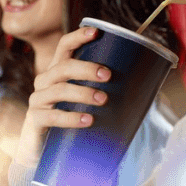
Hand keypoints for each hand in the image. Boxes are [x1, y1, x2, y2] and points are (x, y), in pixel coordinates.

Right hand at [13, 26, 110, 167]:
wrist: (45, 152)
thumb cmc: (72, 120)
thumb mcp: (86, 101)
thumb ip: (107, 90)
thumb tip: (150, 84)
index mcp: (58, 71)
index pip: (64, 46)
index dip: (78, 37)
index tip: (96, 32)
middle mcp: (45, 81)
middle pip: (63, 67)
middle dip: (86, 68)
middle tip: (108, 76)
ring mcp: (38, 100)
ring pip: (58, 90)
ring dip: (82, 93)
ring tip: (102, 100)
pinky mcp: (35, 120)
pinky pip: (51, 115)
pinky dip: (71, 117)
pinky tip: (88, 120)